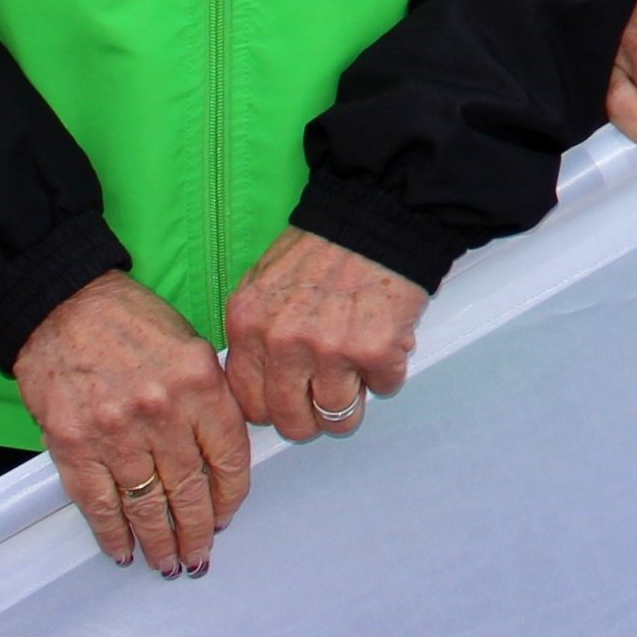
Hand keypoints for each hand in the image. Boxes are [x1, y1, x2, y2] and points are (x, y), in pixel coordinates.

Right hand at [13, 269, 252, 575]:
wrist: (62, 305)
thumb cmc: (127, 320)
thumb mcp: (191, 346)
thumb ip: (209, 398)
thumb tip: (221, 454)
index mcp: (199, 383)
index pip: (229, 456)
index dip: (231, 494)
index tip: (228, 513)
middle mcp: (161, 412)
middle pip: (189, 490)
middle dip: (197, 531)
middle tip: (200, 553)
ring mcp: (116, 433)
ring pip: (146, 505)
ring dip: (159, 542)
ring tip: (169, 563)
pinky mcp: (74, 446)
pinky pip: (99, 504)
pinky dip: (112, 533)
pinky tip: (124, 550)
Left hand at [223, 227, 429, 445]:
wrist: (377, 215)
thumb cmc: (324, 246)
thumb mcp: (263, 284)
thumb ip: (256, 333)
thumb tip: (261, 381)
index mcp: (249, 325)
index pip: (249, 403)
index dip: (273, 408)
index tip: (288, 401)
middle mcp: (284, 343)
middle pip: (292, 421)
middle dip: (311, 418)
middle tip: (325, 401)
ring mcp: (330, 351)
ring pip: (337, 417)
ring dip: (351, 403)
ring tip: (357, 378)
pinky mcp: (376, 351)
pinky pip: (383, 388)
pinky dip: (387, 373)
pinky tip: (383, 347)